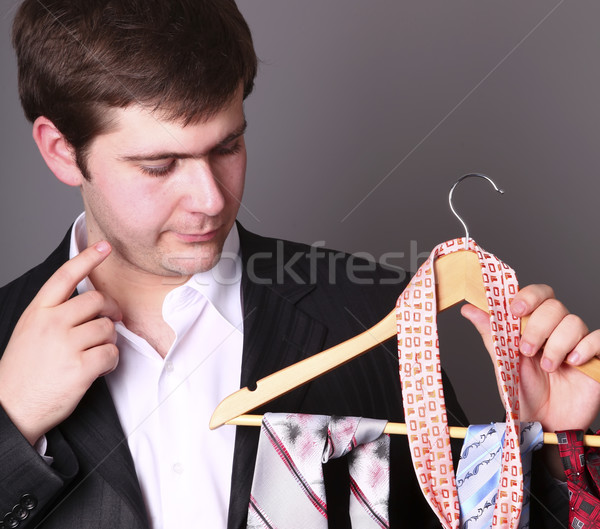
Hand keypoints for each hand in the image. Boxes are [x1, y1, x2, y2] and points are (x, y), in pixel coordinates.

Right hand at [0, 241, 120, 444]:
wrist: (10, 409)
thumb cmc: (24, 370)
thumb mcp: (30, 331)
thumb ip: (55, 313)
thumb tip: (92, 303)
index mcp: (38, 311)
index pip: (65, 276)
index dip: (87, 258)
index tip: (104, 247)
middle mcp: (51, 323)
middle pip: (97, 300)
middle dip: (110, 310)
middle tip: (110, 321)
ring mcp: (66, 345)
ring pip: (107, 328)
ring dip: (108, 341)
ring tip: (94, 353)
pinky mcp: (80, 368)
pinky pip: (112, 353)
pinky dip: (110, 362)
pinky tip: (98, 369)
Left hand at [462, 284, 599, 432]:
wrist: (542, 423)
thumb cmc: (522, 391)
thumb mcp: (503, 361)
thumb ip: (490, 333)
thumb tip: (468, 308)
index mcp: (533, 325)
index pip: (538, 294)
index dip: (528, 296)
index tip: (515, 309)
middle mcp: (556, 330)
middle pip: (554, 306)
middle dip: (537, 327)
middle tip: (526, 350)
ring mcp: (577, 342)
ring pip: (574, 322)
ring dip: (557, 344)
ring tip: (547, 367)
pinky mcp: (596, 358)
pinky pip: (598, 338)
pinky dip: (584, 348)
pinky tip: (572, 363)